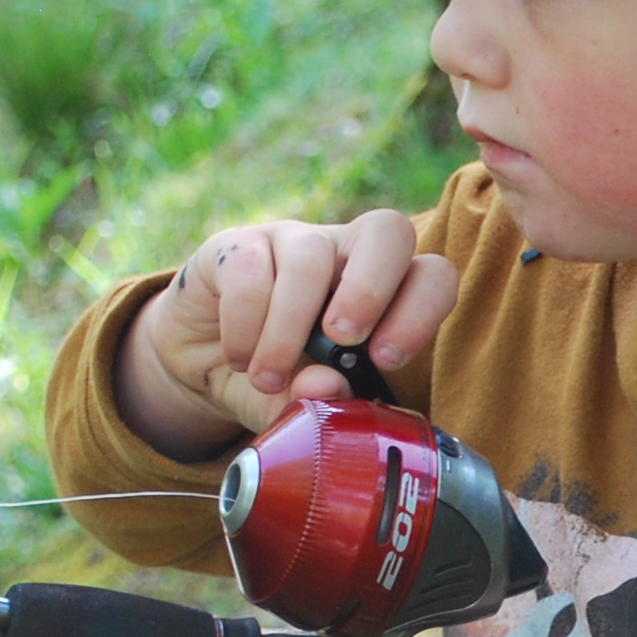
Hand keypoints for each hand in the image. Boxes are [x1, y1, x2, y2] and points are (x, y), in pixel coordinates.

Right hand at [115, 210, 454, 459]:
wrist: (205, 364)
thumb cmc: (279, 380)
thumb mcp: (305, 405)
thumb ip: (323, 405)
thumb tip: (326, 386)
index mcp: (385, 291)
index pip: (431, 276)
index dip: (421, 311)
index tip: (385, 360)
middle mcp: (345, 254)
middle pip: (388, 231)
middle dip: (370, 289)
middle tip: (341, 340)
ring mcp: (292, 241)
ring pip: (309, 257)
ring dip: (288, 328)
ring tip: (268, 378)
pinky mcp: (237, 245)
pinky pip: (248, 268)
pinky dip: (244, 323)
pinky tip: (239, 357)